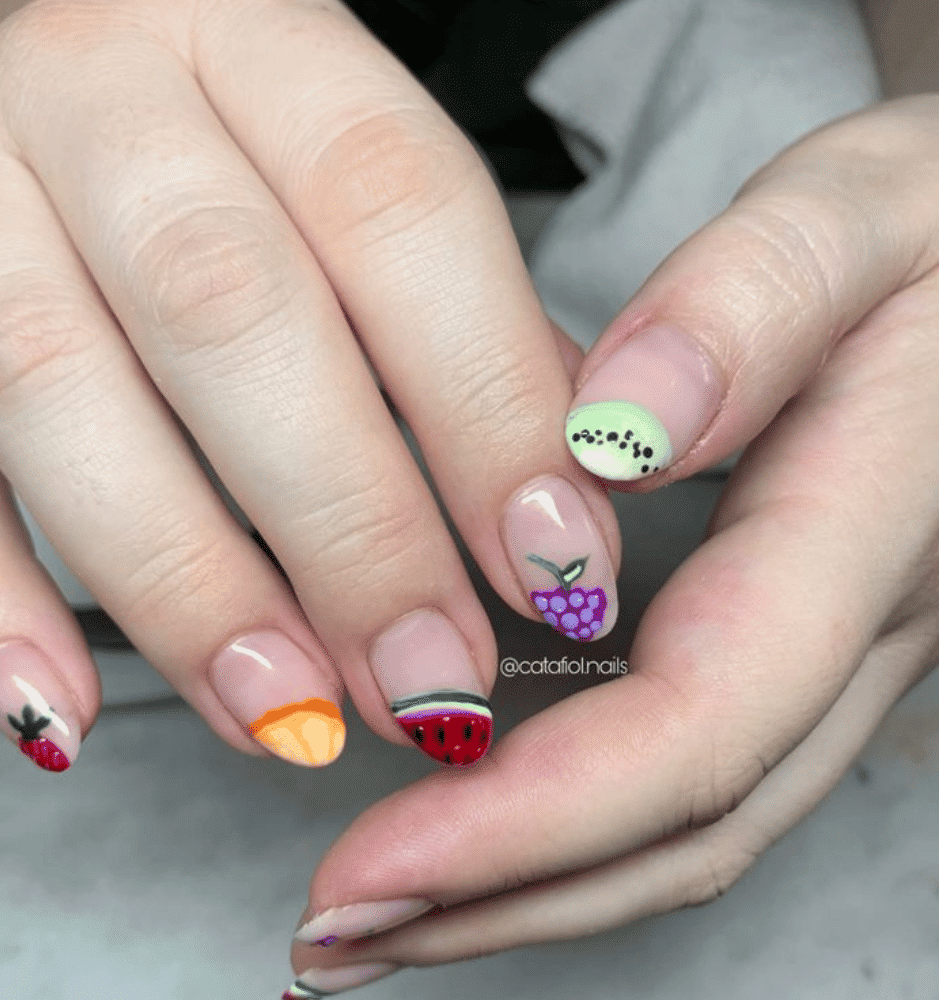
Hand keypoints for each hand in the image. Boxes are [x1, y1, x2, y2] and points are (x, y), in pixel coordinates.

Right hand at [0, 0, 615, 770]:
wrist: (74, 52)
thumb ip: (479, 325)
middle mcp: (106, 104)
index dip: (485, 405)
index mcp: (268, 46)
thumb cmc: (266, 150)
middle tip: (430, 678)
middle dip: (346, 526)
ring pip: (51, 390)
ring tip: (285, 715)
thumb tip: (562, 503)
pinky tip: (62, 708)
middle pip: (226, 310)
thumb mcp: (383, 182)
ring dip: (183, 588)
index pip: (397, 212)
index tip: (554, 562)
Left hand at [282, 95, 938, 996]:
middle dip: (499, 899)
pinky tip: (477, 813)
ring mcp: (829, 652)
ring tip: (380, 910)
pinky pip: (685, 770)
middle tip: (336, 936)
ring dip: (523, 885)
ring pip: (683, 825)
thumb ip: (749, 307)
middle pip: (679, 828)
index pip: (693, 730)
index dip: (525, 823)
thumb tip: (613, 433)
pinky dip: (570, 817)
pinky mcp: (795, 640)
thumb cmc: (936, 231)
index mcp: (864, 536)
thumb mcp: (858, 218)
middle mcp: (853, 633)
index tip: (367, 871)